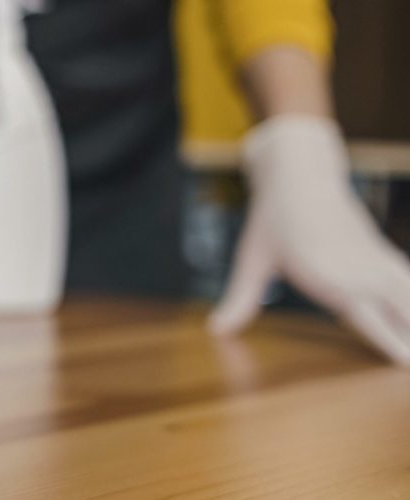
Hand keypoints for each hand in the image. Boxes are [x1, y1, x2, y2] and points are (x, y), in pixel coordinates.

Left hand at [209, 116, 409, 363]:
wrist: (299, 173)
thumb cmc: (273, 218)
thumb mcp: (252, 259)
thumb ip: (240, 299)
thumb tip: (215, 330)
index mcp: (328, 275)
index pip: (365, 316)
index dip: (387, 341)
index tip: (405, 363)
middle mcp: (358, 269)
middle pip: (400, 309)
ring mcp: (373, 258)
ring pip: (409, 293)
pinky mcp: (379, 250)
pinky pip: (407, 276)